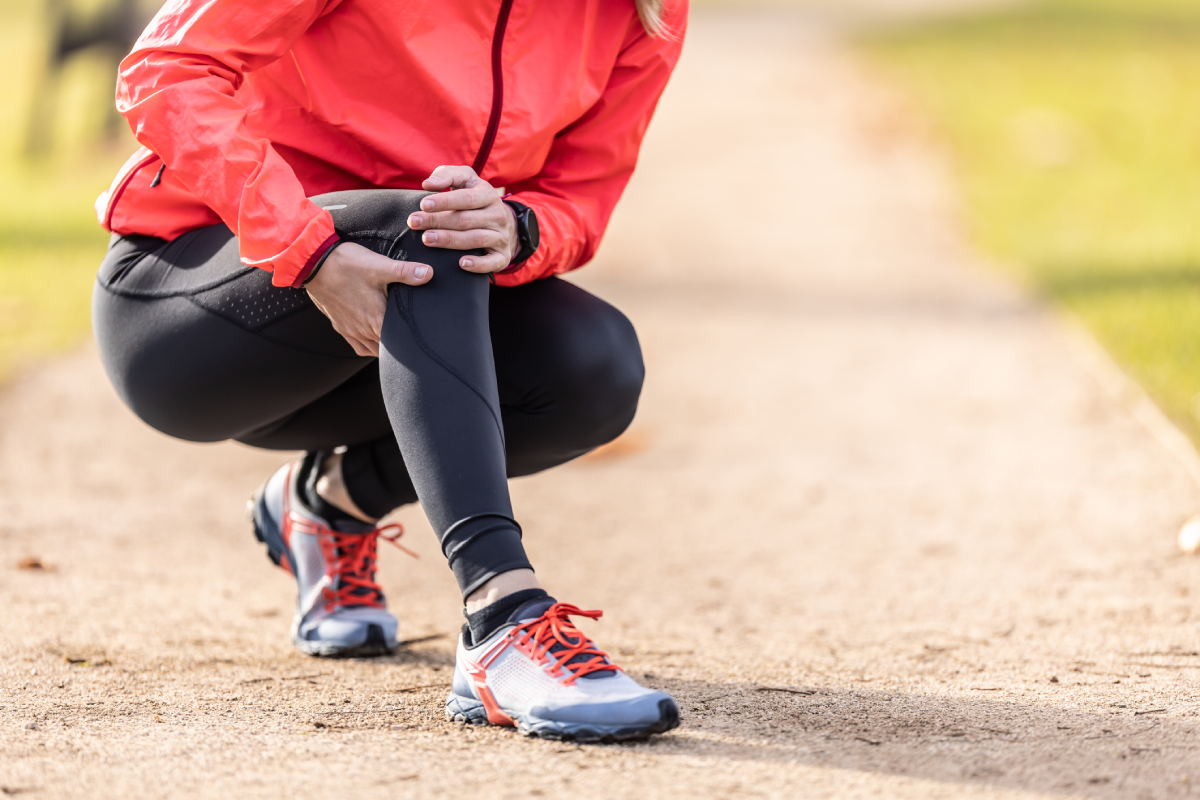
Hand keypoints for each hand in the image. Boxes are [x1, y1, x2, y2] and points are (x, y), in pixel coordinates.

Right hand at [305, 242, 431, 356]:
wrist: (312, 264)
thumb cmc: (345, 264)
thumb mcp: (379, 266)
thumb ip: (406, 272)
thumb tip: (428, 274)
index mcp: (376, 319)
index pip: (401, 342)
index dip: (412, 342)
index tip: (423, 339)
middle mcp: (363, 331)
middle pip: (388, 349)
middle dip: (401, 346)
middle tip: (414, 340)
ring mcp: (350, 330)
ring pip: (374, 350)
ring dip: (385, 347)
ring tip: (397, 340)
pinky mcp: (340, 326)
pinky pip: (358, 346)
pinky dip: (368, 346)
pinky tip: (375, 338)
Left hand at [407, 165, 517, 272]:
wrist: (503, 222)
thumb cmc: (474, 198)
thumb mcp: (464, 180)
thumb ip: (446, 175)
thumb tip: (428, 184)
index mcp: (487, 194)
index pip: (466, 198)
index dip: (444, 201)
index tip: (423, 204)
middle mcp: (497, 215)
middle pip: (466, 220)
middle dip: (438, 221)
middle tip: (414, 223)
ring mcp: (501, 236)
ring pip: (476, 239)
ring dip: (450, 240)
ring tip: (427, 239)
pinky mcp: (502, 256)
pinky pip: (492, 262)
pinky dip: (478, 264)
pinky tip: (461, 264)